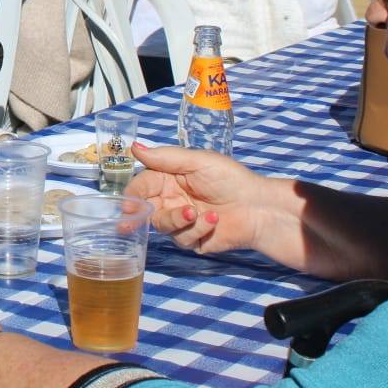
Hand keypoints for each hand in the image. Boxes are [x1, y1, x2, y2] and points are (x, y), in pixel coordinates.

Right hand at [125, 143, 267, 254]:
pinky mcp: (193, 240)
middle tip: (137, 220)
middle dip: (143, 215)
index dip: (132, 195)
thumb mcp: (198, 161)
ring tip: (198, 211)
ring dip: (179, 219)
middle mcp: (171, 201)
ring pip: (162, 226)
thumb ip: (165, 157)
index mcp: (168, 179)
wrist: (260, 207)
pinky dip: (199, 228)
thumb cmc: (231, 179)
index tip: (127, 204)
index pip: (141, 186)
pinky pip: (183, 239)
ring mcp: (181, 222)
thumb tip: (134, 147)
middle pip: (146, 210)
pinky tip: (214, 219)